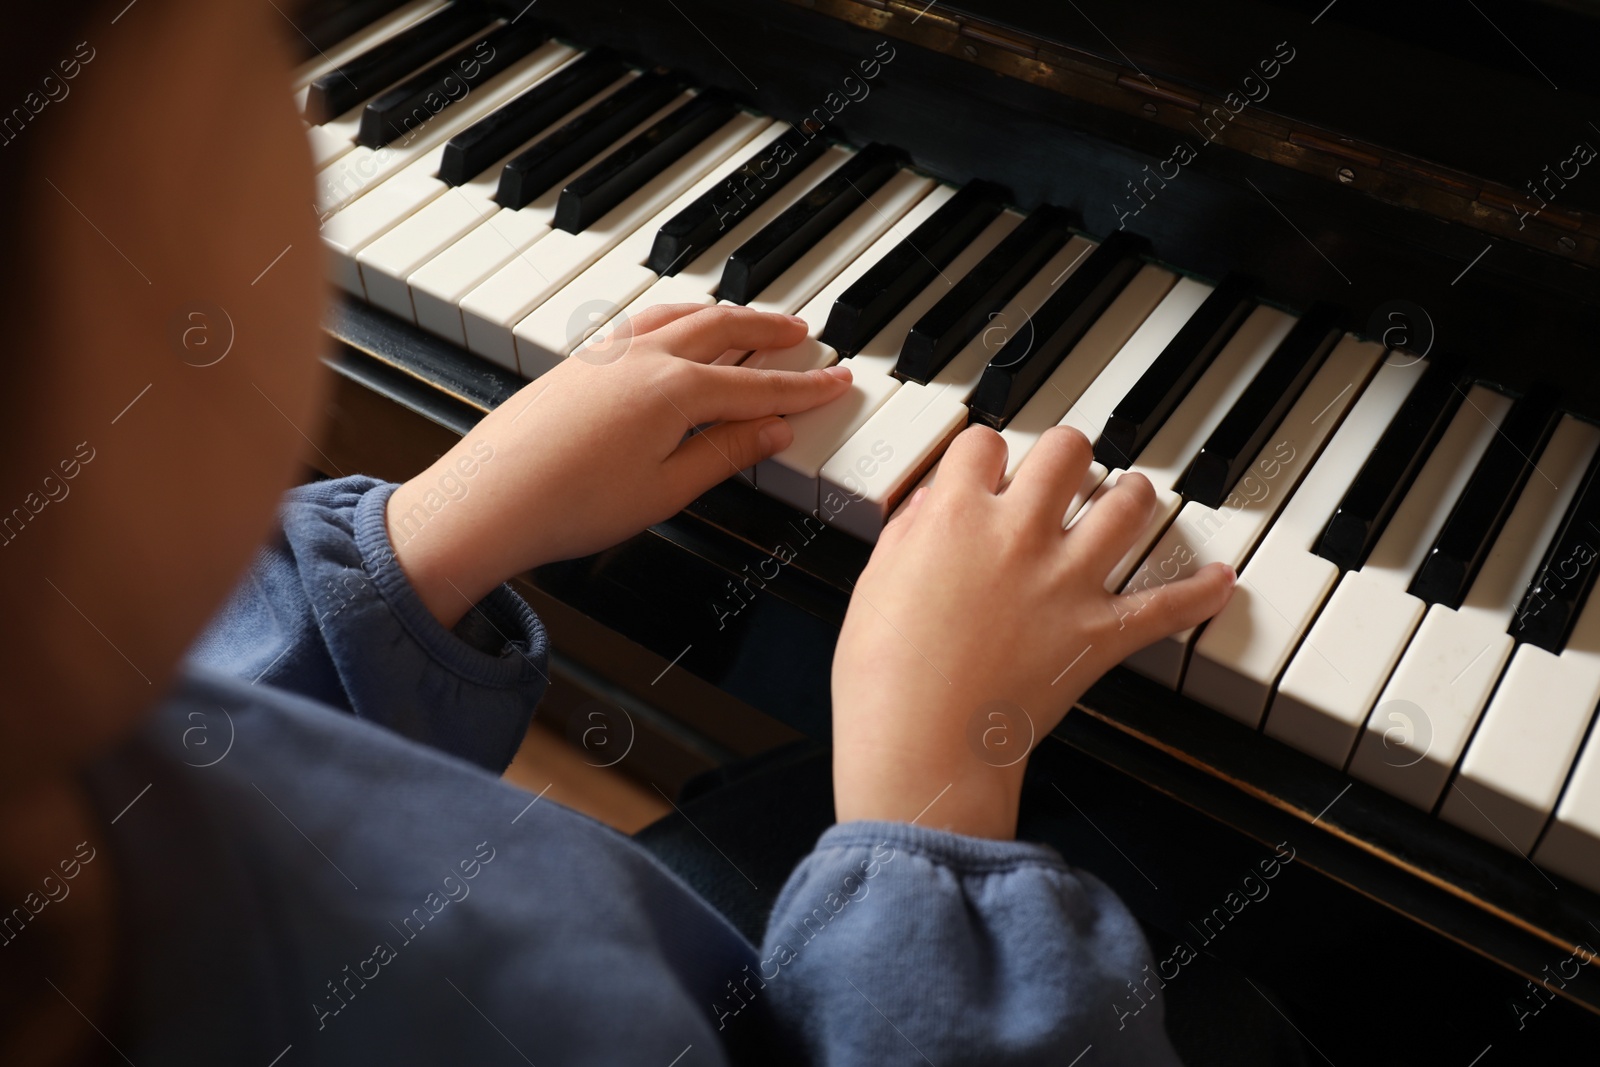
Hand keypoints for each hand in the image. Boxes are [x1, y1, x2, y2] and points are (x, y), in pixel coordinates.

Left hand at [385, 304, 851, 626]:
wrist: (487, 500)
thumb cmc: (568, 504)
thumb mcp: (666, 490)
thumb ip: (724, 453)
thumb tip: (772, 431)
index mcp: (676, 391)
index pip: (760, 386)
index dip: (805, 388)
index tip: (837, 381)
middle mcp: (644, 358)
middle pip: (725, 331)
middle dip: (771, 331)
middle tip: (805, 333)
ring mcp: (607, 353)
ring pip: (683, 315)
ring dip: (725, 313)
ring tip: (750, 318)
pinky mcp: (579, 360)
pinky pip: (644, 320)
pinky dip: (678, 315)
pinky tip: (677, 325)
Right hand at [831, 424, 1235, 838]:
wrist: (921, 744)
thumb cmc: (884, 677)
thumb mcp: (874, 585)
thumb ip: (908, 533)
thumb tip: (930, 505)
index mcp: (956, 517)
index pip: (983, 444)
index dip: (985, 455)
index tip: (987, 470)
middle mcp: (1018, 534)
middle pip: (1066, 450)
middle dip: (1064, 457)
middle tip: (1062, 475)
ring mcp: (1066, 581)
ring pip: (1127, 504)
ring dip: (1130, 497)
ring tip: (1126, 501)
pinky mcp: (1097, 634)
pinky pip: (1167, 605)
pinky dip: (1200, 593)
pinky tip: (1219, 581)